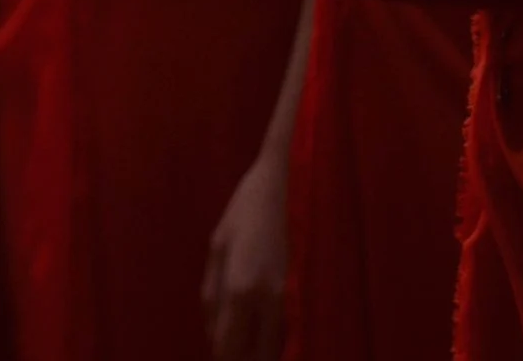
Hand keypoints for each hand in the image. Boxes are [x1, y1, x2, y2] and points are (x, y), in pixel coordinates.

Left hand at [202, 154, 290, 360]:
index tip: (221, 356)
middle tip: (237, 349)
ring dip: (265, 351)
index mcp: (238, 290)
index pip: (228, 349)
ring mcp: (293, 297)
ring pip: (279, 348)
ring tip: (253, 340)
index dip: (223, 359)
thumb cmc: (247, 210)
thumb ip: (211, 296)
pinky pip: (294, 329)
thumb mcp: (217, 247)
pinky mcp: (310, 290)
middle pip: (257, 357)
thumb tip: (213, 334)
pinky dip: (284, 336)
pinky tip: (274, 326)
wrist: (291, 179)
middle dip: (244, 358)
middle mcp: (268, 301)